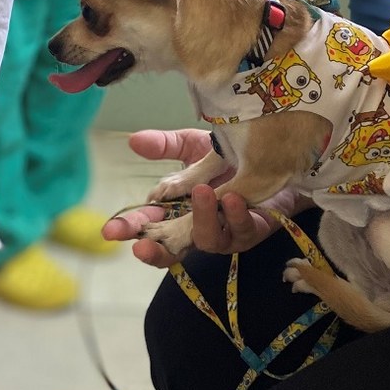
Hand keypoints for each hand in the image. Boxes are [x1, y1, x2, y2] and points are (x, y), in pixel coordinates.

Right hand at [102, 129, 301, 267]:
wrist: (277, 157)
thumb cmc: (231, 157)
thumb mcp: (193, 147)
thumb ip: (164, 146)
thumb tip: (133, 140)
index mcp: (178, 210)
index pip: (149, 226)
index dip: (130, 230)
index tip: (112, 232)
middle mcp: (199, 227)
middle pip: (170, 249)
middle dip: (154, 248)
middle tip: (141, 242)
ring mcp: (226, 233)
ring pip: (208, 240)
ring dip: (202, 218)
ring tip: (202, 192)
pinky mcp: (253, 232)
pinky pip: (242, 230)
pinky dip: (235, 214)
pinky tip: (232, 196)